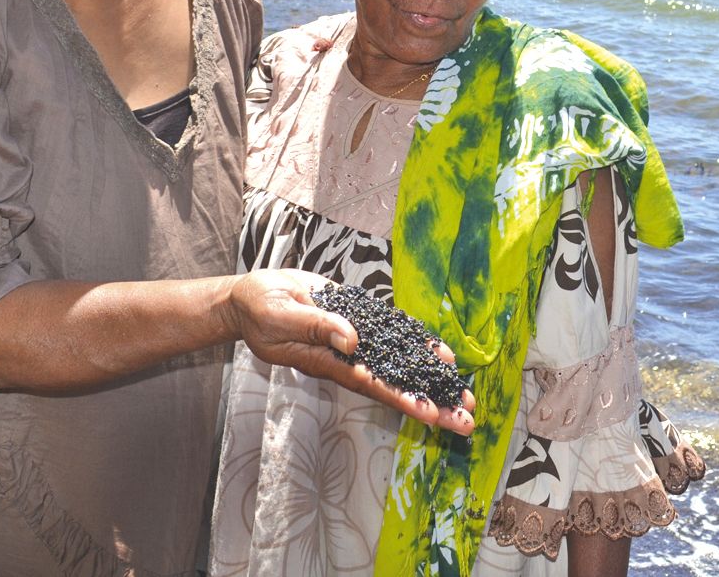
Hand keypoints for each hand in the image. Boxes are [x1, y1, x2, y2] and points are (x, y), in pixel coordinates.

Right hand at [227, 268, 475, 435]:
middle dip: (430, 402)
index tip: (430, 414)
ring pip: (399, 364)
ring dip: (431, 379)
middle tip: (466, 421)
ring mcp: (354, 342)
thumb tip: (352, 339)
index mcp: (327, 362)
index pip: (371, 384)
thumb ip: (316, 326)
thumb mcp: (281, 316)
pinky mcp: (357, 322)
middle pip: (394, 384)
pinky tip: (442, 356)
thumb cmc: (261, 309)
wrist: (253, 296)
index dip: (401, 398)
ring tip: (465, 395)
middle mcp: (347, 358)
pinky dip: (418, 346)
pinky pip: (393, 338)